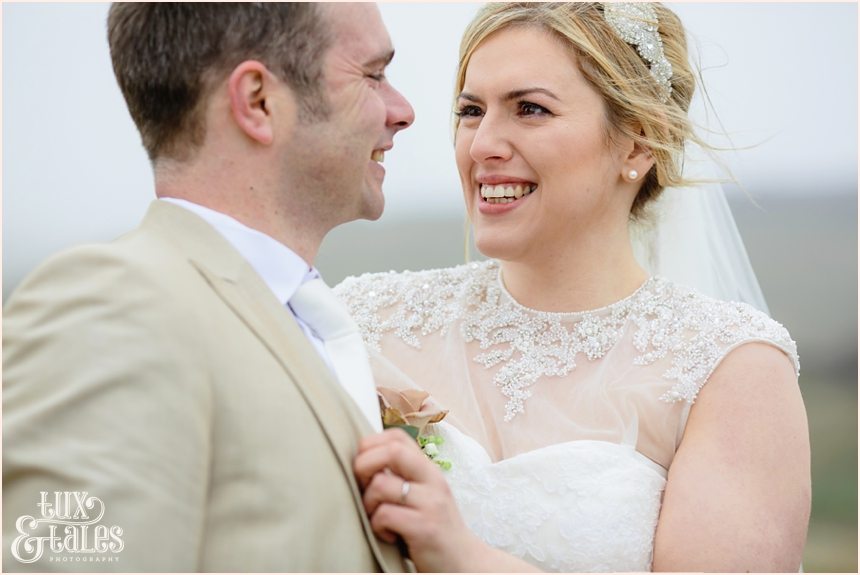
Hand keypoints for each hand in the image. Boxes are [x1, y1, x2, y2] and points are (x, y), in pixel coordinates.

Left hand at [353, 428, 482, 571]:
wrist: (464, 563)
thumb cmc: (434, 530)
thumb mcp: (423, 496)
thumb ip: (402, 477)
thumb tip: (362, 461)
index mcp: (428, 470)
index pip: (397, 437)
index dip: (371, 444)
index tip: (364, 466)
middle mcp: (432, 481)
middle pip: (391, 451)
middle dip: (364, 465)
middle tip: (363, 488)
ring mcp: (430, 503)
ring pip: (380, 485)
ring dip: (368, 503)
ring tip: (377, 517)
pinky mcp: (424, 528)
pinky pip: (384, 515)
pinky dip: (377, 526)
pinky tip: (389, 535)